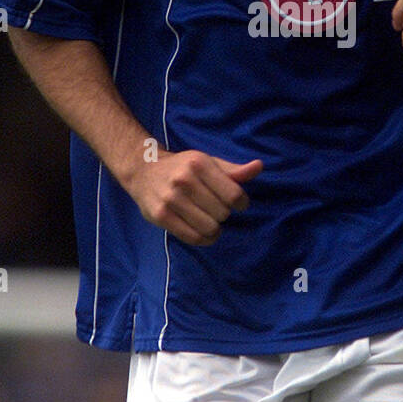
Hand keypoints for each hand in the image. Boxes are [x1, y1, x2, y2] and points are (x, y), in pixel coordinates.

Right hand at [129, 149, 262, 245]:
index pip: (234, 195)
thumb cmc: (183, 167)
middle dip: (224, 213)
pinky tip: (203, 232)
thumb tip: (259, 167)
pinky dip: (205, 239)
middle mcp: (184, 180)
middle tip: (216, 208)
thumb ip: (233, 170)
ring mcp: (170, 199)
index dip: (241, 203)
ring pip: (209, 228)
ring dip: (215, 228)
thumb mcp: (208, 162)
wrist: (143, 170)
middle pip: (223, 213)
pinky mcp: (161, 216)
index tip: (236, 202)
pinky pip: (193, 238)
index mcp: (199, 163)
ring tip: (210, 220)